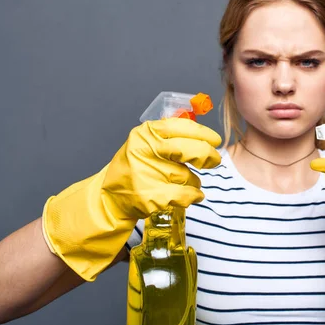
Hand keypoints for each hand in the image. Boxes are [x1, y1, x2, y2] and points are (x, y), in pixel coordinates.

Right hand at [103, 117, 221, 218]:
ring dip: (194, 181)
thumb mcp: (145, 142)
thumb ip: (170, 135)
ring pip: (190, 176)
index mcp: (146, 133)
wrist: (109, 196)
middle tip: (214, 160)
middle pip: (192, 150)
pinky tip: (193, 195)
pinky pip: (187, 194)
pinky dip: (193, 195)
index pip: (183, 127)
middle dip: (208, 156)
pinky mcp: (152, 196)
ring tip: (183, 182)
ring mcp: (149, 174)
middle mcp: (147, 150)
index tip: (215, 140)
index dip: (204, 133)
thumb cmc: (134, 166)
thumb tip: (203, 133)